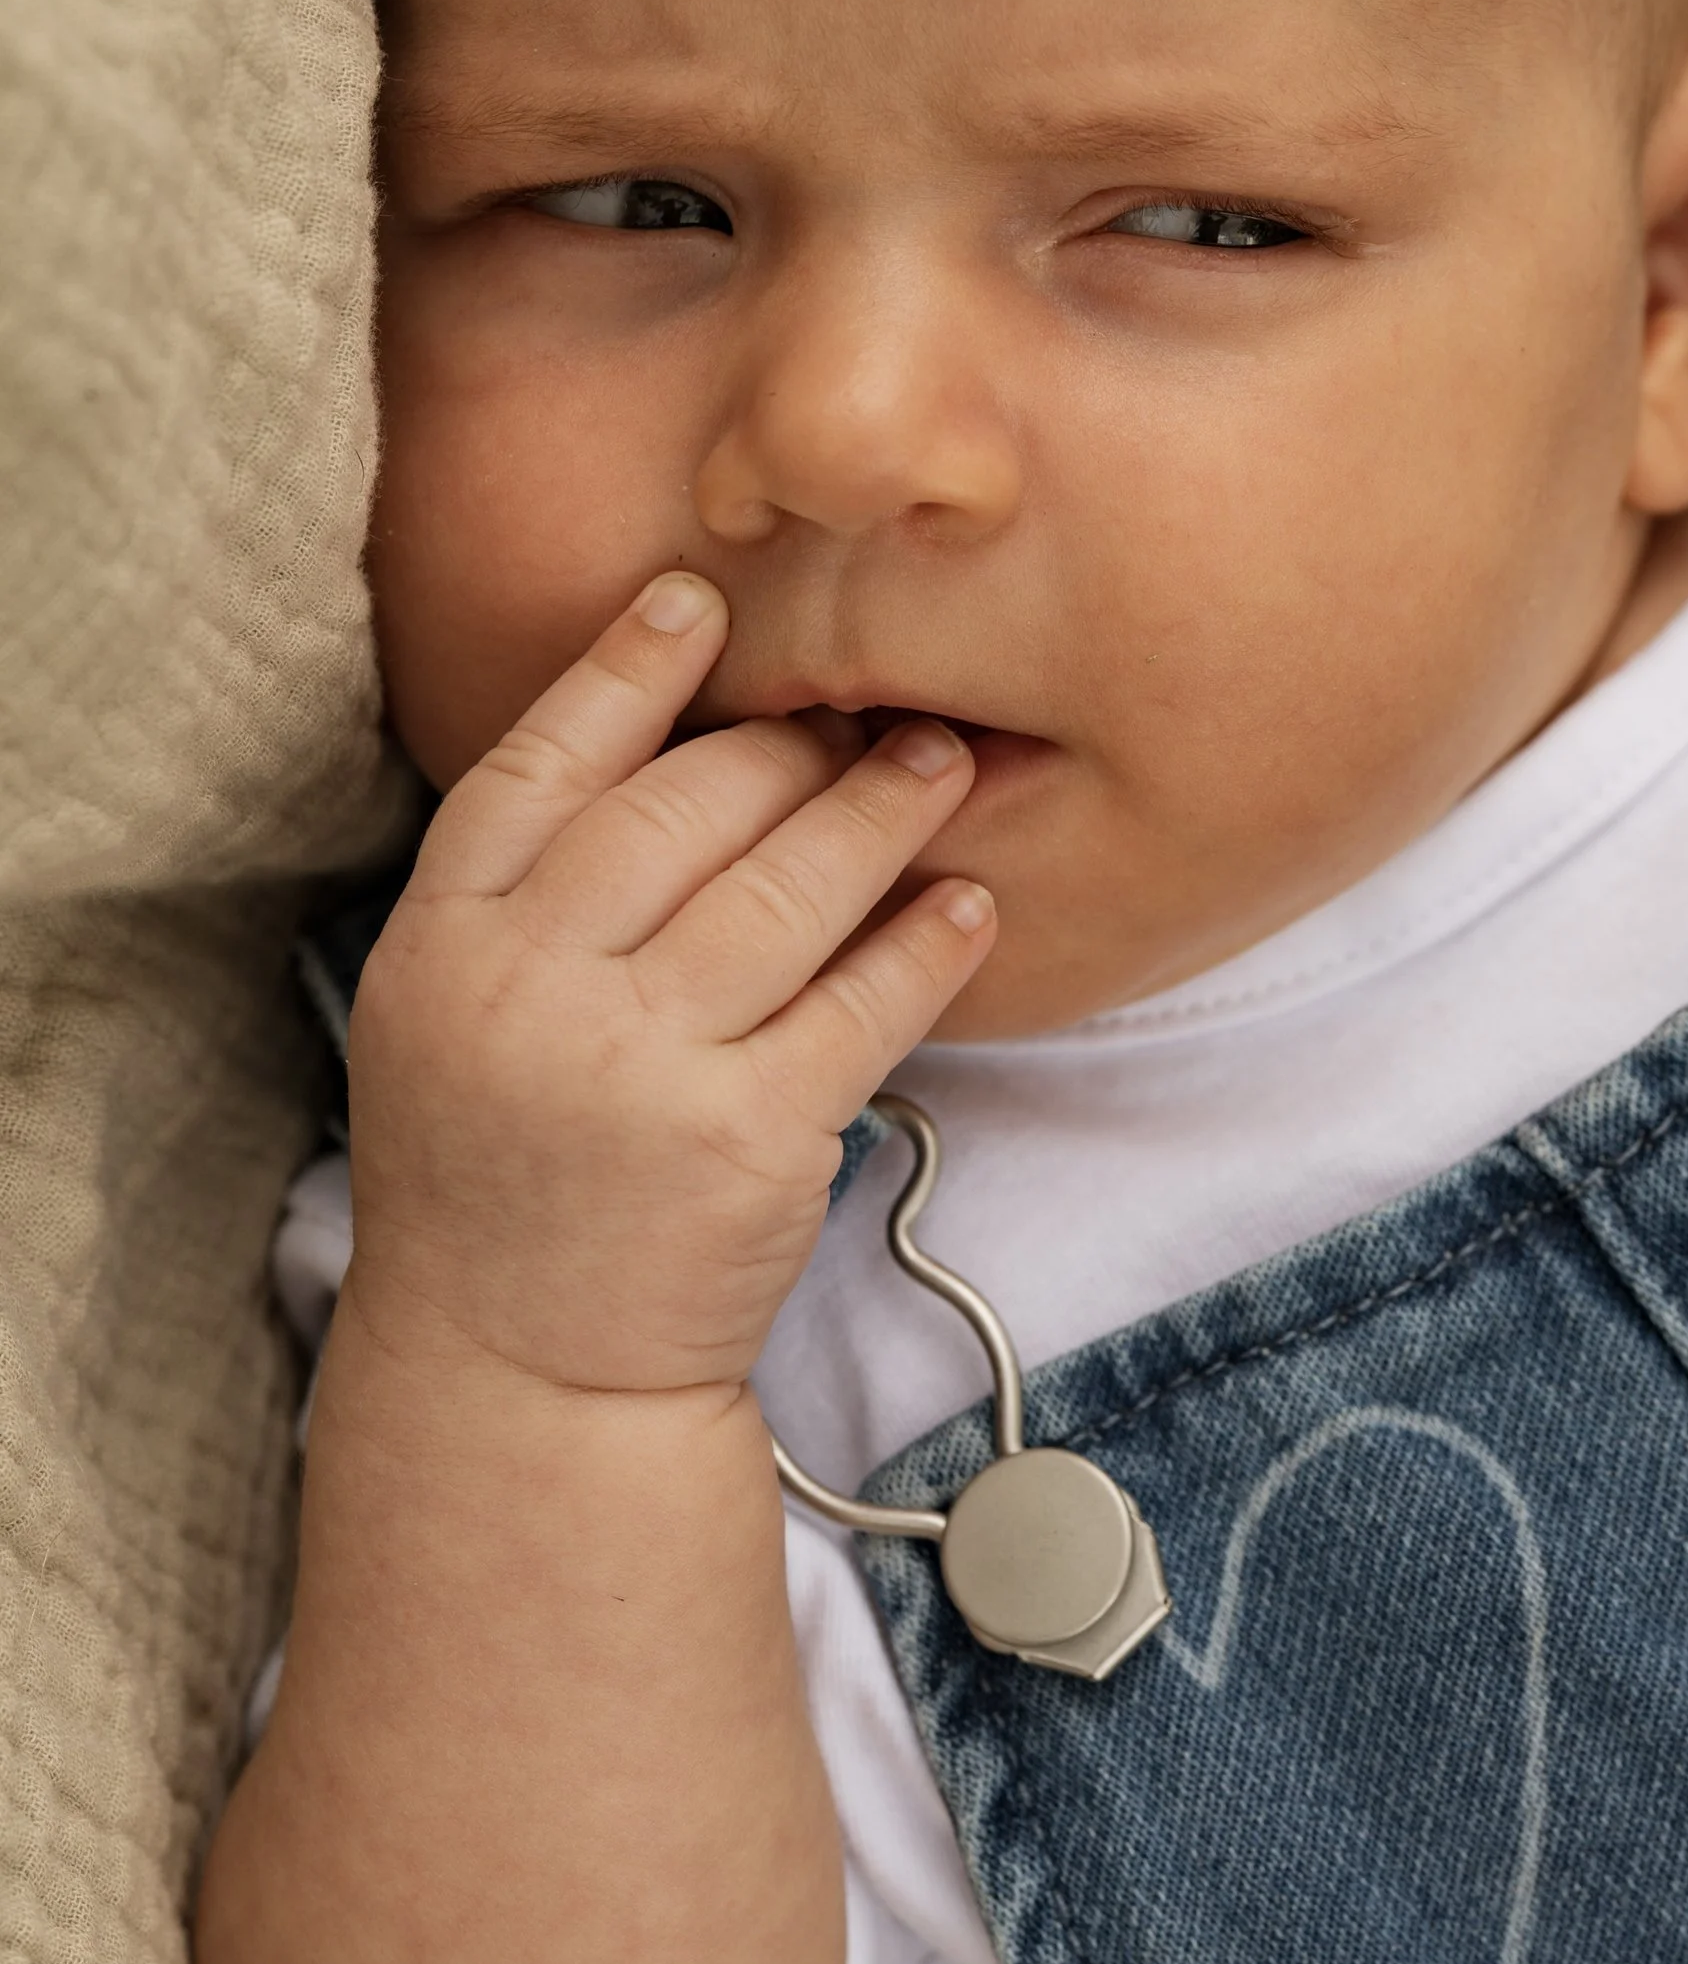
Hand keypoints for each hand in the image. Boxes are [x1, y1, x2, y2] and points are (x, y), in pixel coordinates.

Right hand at [346, 569, 995, 1393]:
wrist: (521, 1367)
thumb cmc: (503, 1177)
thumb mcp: (448, 1020)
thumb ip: (525, 899)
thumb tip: (669, 747)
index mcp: (440, 944)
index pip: (537, 767)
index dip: (622, 671)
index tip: (698, 597)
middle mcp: (527, 990)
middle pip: (682, 809)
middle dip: (792, 743)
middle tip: (873, 701)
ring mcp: (637, 1064)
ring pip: (785, 889)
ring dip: (880, 810)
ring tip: (944, 763)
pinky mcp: (745, 1138)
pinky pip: (861, 1006)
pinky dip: (925, 944)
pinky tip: (969, 902)